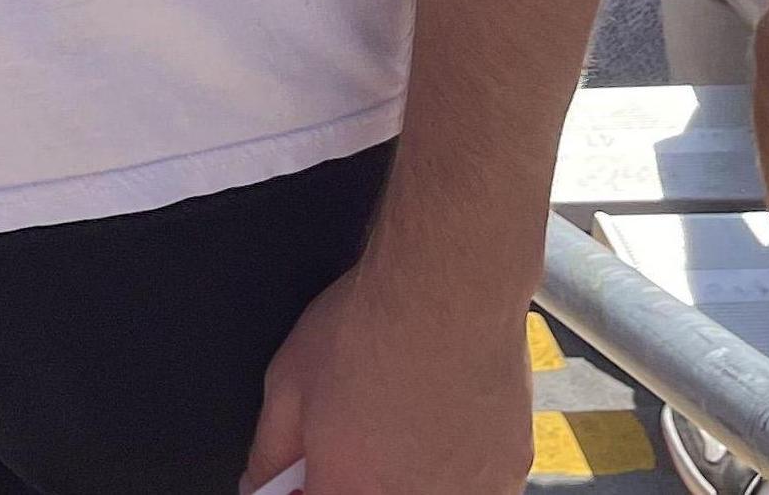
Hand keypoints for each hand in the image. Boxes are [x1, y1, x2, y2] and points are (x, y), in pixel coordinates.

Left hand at [243, 261, 529, 494]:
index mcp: (348, 492)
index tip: (315, 467)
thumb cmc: (372, 327)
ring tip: (404, 411)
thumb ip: (270, 450)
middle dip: (362, 473)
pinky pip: (472, 482)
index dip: (312, 484)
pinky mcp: (508, 476)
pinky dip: (457, 461)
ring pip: (425, 490)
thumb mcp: (287, 382)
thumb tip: (261, 481)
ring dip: (410, 469)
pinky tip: (444, 414)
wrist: (447, 293)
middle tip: (362, 429)